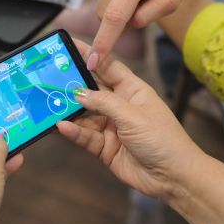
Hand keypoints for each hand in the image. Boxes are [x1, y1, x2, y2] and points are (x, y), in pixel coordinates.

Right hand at [57, 40, 203, 199]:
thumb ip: (104, 102)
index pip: (107, 67)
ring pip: (85, 115)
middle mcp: (121, 106)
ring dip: (69, 111)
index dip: (90, 56)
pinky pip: (85, 136)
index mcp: (133, 90)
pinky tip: (62, 126)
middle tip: (50, 76)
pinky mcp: (105, 147)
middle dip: (73, 84)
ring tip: (50, 105)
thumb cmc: (164, 140)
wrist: (173, 177)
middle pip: (92, 90)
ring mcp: (112, 127)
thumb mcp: (133, 115)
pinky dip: (74, 131)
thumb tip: (79, 92)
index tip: (69, 46)